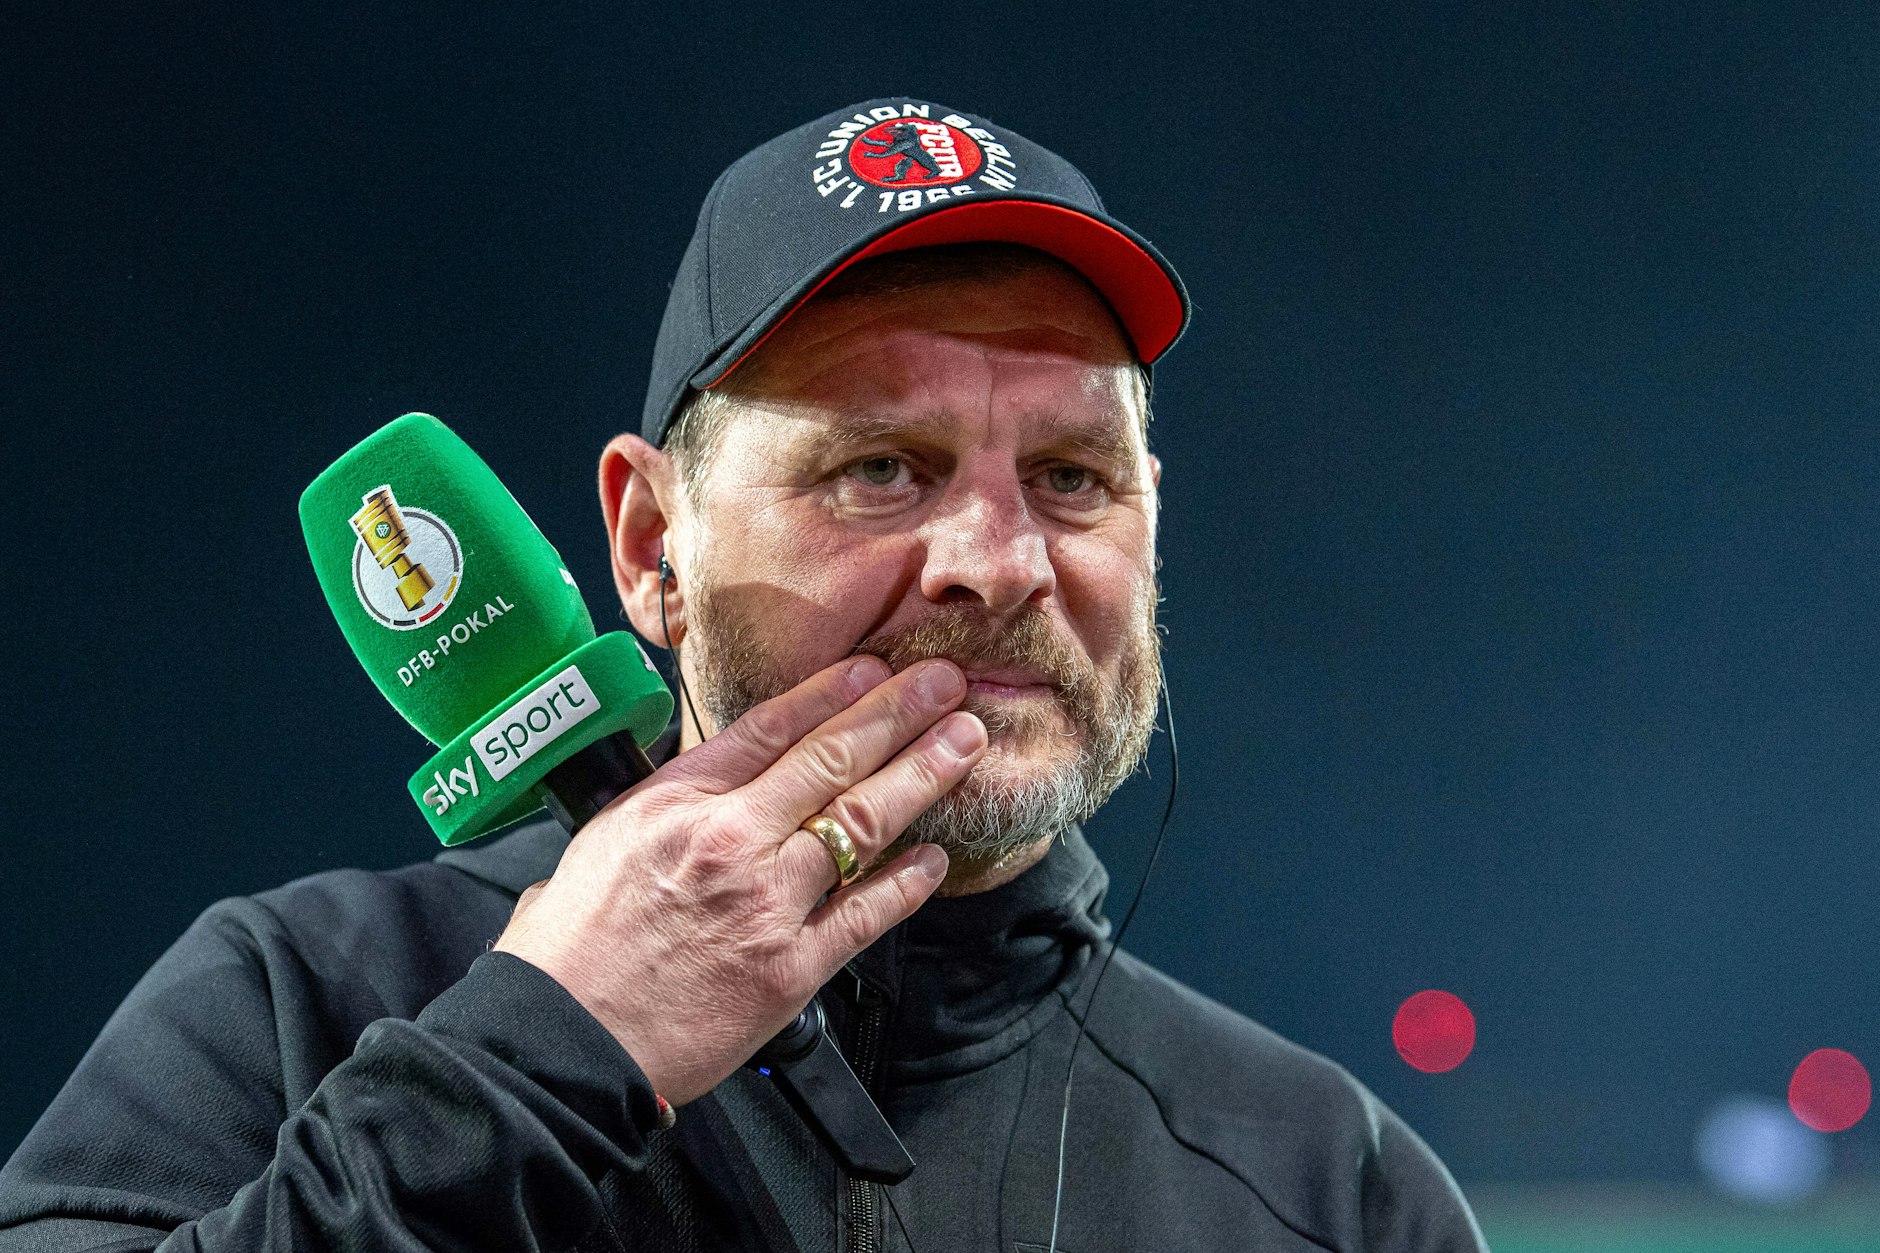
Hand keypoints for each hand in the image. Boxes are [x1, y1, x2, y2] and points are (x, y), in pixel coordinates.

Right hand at [494, 655, 986, 1104]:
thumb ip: (662, 809)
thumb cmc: (566, 952)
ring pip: (862, 822)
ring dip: (922, 775)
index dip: (832, 691)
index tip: (874, 667)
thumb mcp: (600, 844)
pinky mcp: (790, 969)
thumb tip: (705, 791)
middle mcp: (727, 841)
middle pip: (831, 759)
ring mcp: (765, 904)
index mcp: (672, 802)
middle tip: (946, 682)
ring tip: (964, 742)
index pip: (768, 727)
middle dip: (899, 712)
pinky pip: (865, 913)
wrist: (560, 1044)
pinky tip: (936, 857)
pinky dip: (907, 882)